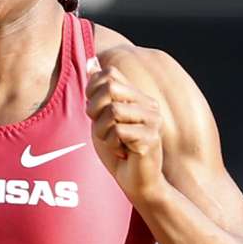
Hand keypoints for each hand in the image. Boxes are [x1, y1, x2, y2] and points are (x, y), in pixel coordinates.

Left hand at [85, 49, 166, 206]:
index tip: (94, 112)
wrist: (137, 184)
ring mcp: (152, 120)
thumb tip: (90, 60)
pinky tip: (121, 151)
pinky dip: (111, 143)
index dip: (92, 90)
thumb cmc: (119, 153)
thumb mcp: (102, 119)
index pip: (109, 74)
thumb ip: (97, 92)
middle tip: (101, 128)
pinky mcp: (151, 138)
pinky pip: (118, 131)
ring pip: (112, 110)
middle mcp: (149, 104)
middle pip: (110, 87)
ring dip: (102, 131)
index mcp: (138, 97)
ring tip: (112, 142)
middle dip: (94, 109)